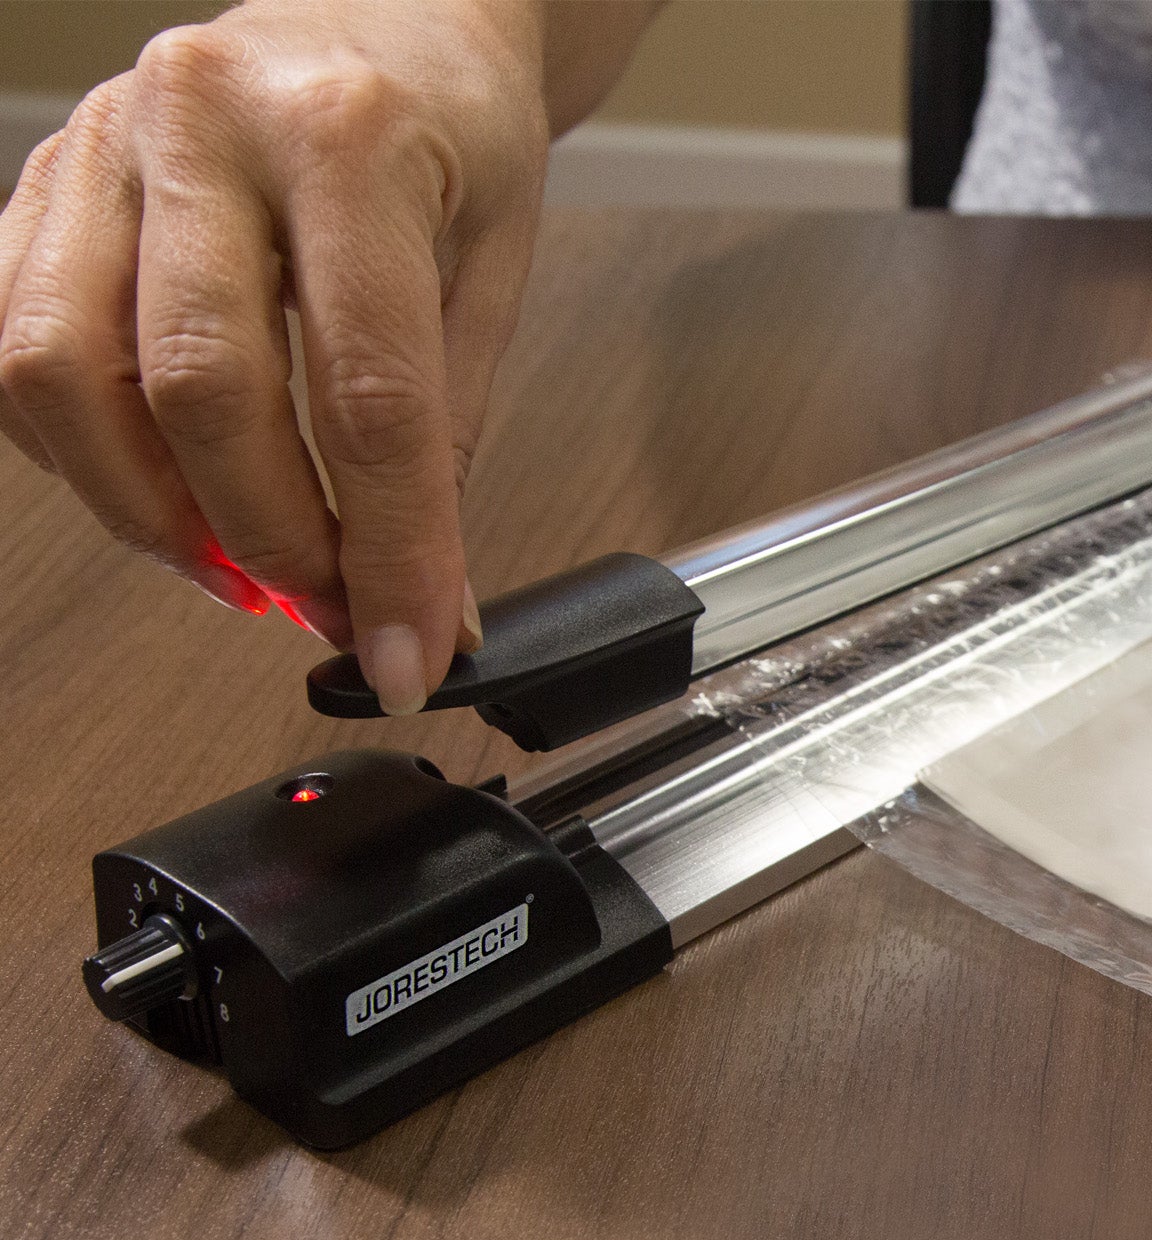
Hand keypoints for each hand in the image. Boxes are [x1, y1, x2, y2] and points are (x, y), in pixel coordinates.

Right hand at [0, 0, 545, 710]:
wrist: (391, 16)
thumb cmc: (448, 137)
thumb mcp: (491, 275)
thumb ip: (445, 440)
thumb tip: (419, 603)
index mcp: (347, 136)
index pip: (367, 397)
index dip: (389, 553)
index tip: (405, 652)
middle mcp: (202, 120)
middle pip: (197, 390)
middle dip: (268, 541)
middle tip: (328, 609)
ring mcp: (99, 143)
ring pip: (64, 375)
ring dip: (152, 515)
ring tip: (238, 569)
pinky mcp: (42, 184)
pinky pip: (11, 346)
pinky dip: (80, 455)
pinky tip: (161, 488)